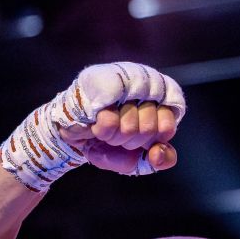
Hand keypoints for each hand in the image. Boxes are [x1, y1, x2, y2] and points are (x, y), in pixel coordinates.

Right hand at [0, 62, 185, 190]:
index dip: (153, 138)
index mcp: (159, 96)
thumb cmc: (106, 142)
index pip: (168, 124)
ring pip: (131, 126)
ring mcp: (121, 80)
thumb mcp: (137, 157)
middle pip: (151, 128)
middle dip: (132, 141)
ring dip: (116, 137)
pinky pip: (110, 122)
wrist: (71, 136)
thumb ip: (158, 159)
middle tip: (119, 133)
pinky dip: (104, 132)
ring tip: (107, 128)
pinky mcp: (98, 83)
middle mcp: (144, 81)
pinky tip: (96, 124)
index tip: (141, 137)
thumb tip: (159, 153)